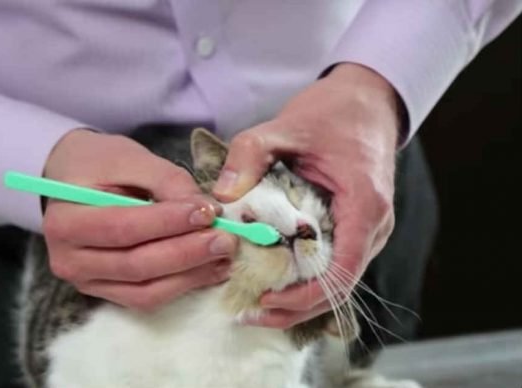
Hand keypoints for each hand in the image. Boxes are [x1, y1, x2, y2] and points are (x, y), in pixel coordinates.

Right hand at [43, 129, 237, 310]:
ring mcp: (85, 282)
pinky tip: (208, 270)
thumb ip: (167, 180)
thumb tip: (206, 209)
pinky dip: (180, 286)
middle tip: (225, 238)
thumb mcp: (128, 157)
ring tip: (223, 257)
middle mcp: (68, 259)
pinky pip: (145, 298)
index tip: (208, 212)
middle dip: (186, 253)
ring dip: (189, 276)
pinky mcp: (104, 292)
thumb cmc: (96, 163)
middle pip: (136, 264)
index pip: (123, 227)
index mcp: (65, 222)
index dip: (169, 223)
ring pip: (144, 290)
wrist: (69, 179)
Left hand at [213, 63, 400, 327]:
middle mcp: (374, 227)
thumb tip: (222, 196)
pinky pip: (333, 266)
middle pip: (339, 288)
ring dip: (299, 299)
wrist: (365, 103)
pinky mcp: (355, 231)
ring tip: (255, 307)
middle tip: (249, 313)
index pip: (341, 271)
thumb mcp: (284, 126)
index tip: (265, 300)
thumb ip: (249, 154)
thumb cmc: (331, 114)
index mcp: (363, 205)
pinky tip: (272, 282)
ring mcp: (368, 232)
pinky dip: (304, 279)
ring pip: (336, 282)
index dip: (304, 296)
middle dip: (295, 308)